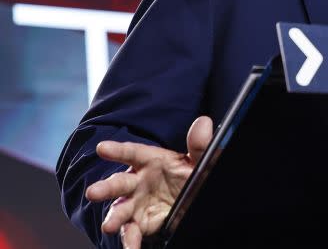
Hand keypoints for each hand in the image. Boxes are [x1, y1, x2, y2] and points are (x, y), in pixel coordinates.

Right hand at [85, 116, 213, 248]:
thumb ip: (199, 145)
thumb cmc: (191, 175)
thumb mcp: (198, 162)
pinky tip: (131, 247)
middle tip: (93, 193)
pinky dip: (130, 240)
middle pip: (119, 183)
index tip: (102, 148)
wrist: (193, 197)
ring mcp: (136, 203)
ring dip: (113, 218)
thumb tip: (203, 122)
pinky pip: (132, 231)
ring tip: (108, 226)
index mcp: (151, 161)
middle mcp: (138, 181)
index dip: (117, 150)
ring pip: (120, 209)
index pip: (132, 153)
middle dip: (105, 188)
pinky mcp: (140, 222)